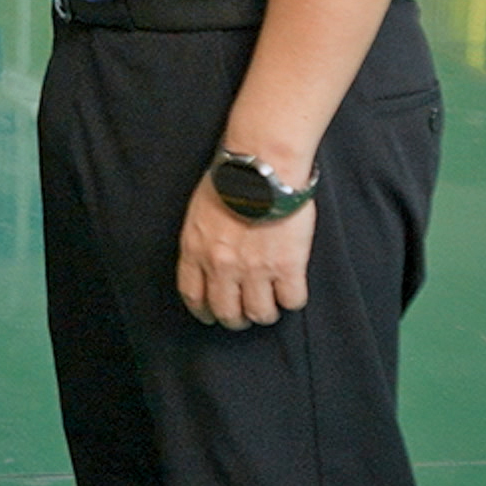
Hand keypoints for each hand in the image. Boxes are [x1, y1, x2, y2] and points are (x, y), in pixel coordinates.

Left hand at [175, 176, 314, 330]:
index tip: (211, 314)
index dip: (204, 310)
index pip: (194, 295)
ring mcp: (255, 269)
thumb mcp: (200, 212)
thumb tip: (210, 258)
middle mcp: (222, 266)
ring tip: (271, 302)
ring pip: (260, 313)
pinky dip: (292, 298)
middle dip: (236, 318)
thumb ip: (203, 240)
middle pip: (227, 312)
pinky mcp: (288, 266)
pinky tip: (291, 288)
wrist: (263, 166)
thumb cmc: (232, 178)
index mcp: (196, 250)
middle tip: (245, 312)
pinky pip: (291, 300)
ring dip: (265, 312)